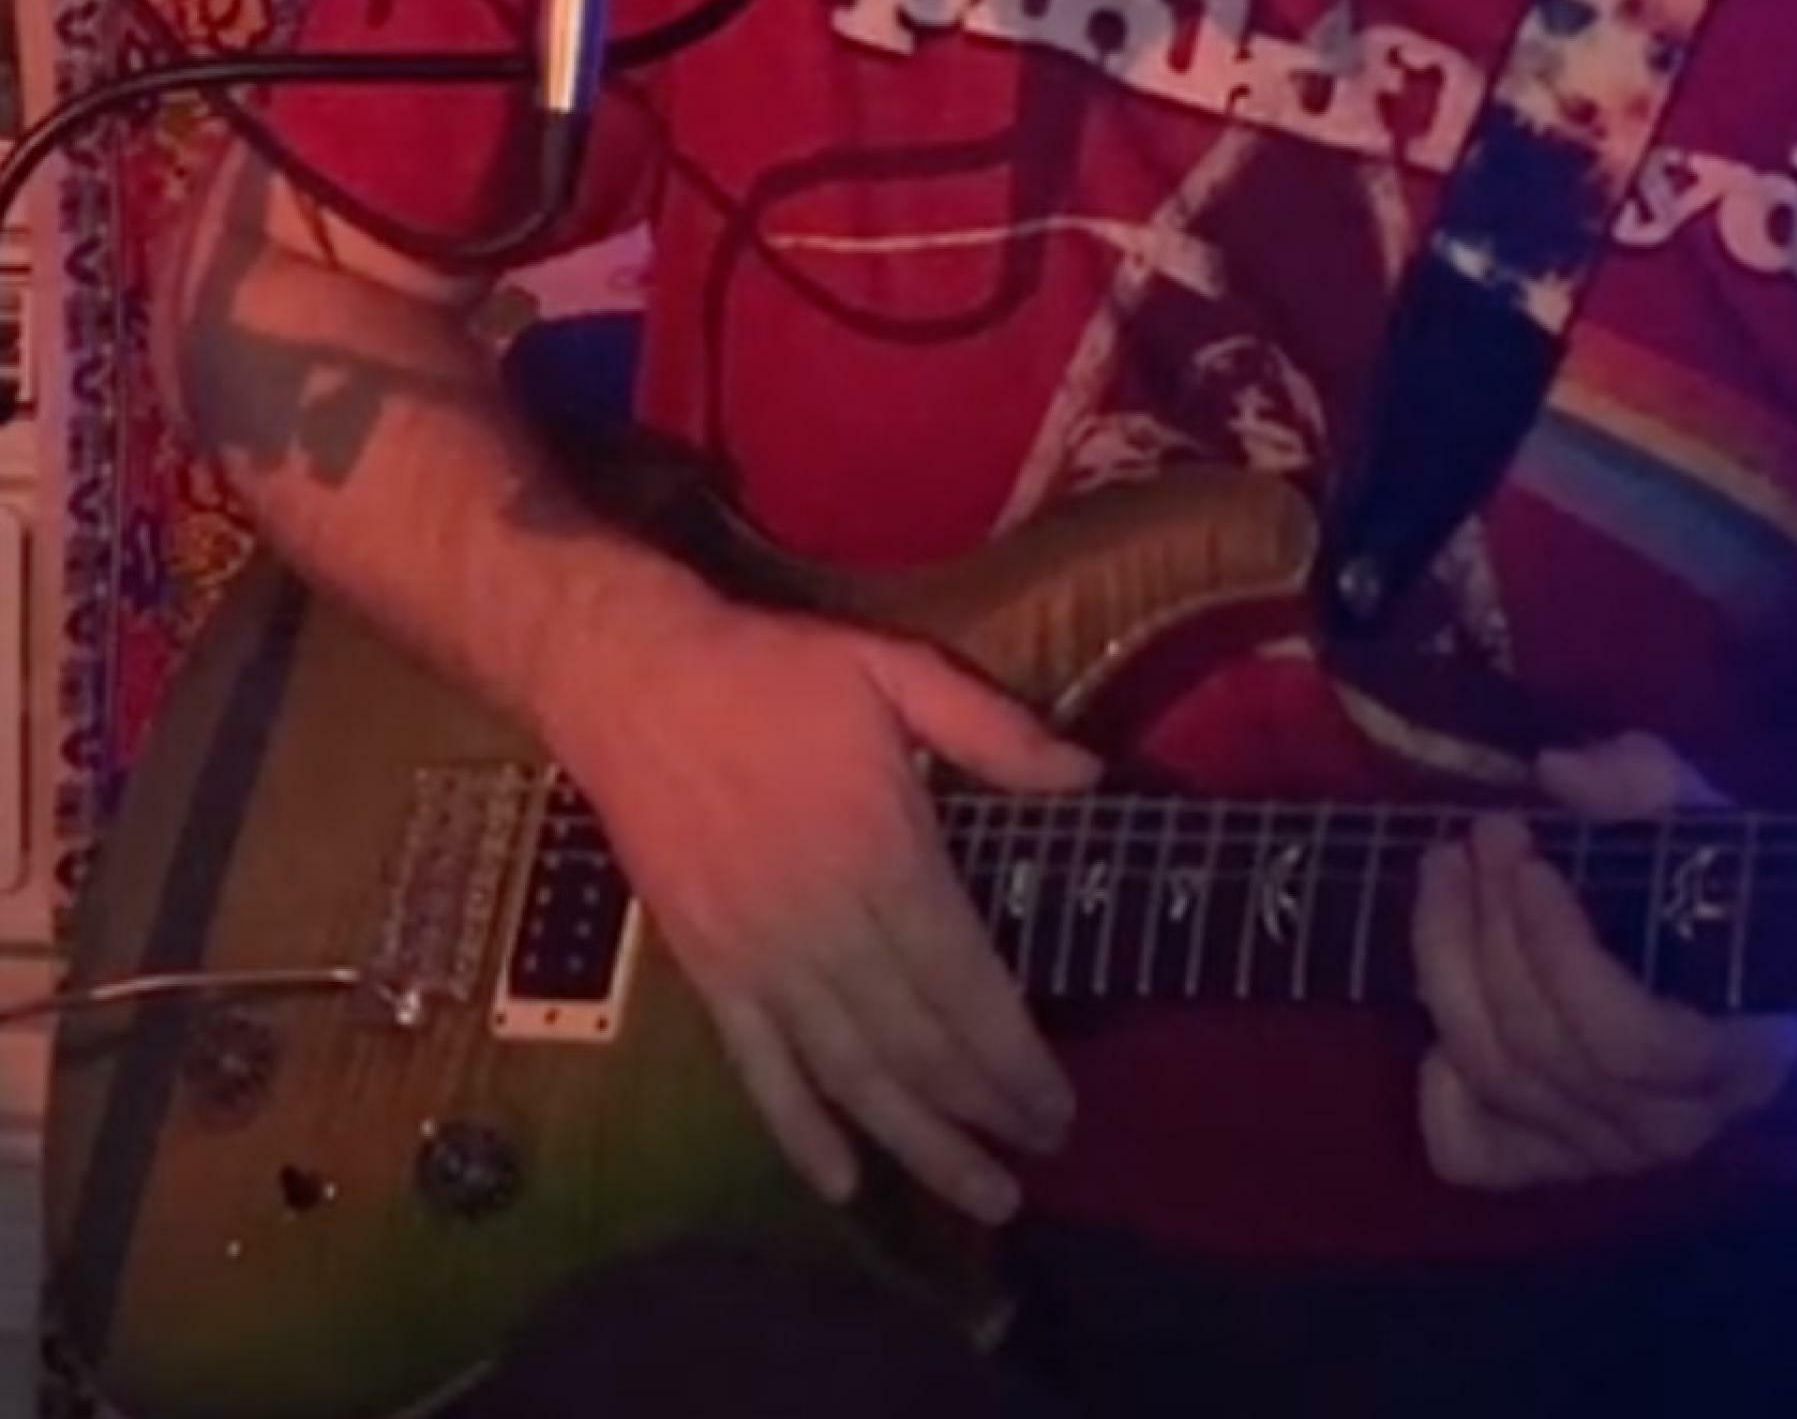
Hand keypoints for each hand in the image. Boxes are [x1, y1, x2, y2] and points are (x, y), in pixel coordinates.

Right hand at [542, 593, 1095, 1225]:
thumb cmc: (778, 677)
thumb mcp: (897, 672)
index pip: (966, 986)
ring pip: (849, 1076)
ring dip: (915, 1143)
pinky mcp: (707, 971)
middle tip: (1041, 1157)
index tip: (1061, 1105)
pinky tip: (839, 1183)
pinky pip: (759, 1069)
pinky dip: (799, 1131)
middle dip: (984, 1112)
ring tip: (976, 1194)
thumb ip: (995, 730)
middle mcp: (824, 928)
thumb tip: (1090, 777)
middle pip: (916, 1046)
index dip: (1015, 1057)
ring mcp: (759, 959)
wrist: (636, 685)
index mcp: (884, 857)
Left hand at [1412, 732, 1796, 1190]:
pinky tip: (1448, 1002)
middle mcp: (1667, 1128)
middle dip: (1490, 930)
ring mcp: (1603, 1158)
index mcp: (1731, 1056)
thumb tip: (1557, 770)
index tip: (1529, 860)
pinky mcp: (1546, 1167)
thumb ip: (1646, 785)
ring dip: (1451, 965)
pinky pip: (1467, 1148)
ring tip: (1445, 872)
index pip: (1623, 1037)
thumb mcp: (1704, 827)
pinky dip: (1439, 1083)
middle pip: (1539, 1049)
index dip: (1559, 951)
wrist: (1741, 992)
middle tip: (1476, 838)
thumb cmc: (1725, 902)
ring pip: (1495, 1081)